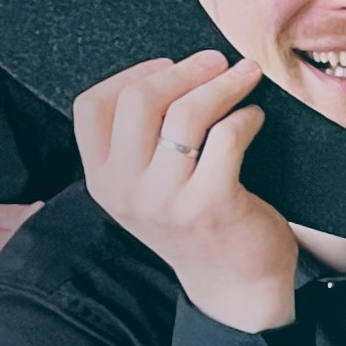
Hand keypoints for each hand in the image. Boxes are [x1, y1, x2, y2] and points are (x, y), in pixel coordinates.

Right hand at [73, 51, 298, 332]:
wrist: (233, 285)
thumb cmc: (195, 223)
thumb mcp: (146, 188)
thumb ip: (140, 141)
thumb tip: (166, 70)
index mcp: (101, 181)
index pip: (91, 106)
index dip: (130, 74)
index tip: (165, 65)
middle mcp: (125, 191)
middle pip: (139, 100)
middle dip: (183, 70)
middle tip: (215, 60)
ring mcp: (166, 200)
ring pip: (186, 113)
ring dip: (222, 83)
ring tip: (244, 75)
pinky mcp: (210, 204)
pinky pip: (227, 136)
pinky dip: (245, 117)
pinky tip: (254, 118)